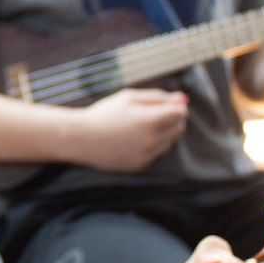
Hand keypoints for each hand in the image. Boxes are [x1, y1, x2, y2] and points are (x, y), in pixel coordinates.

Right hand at [71, 87, 187, 172]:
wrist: (81, 138)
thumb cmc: (104, 113)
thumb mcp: (129, 97)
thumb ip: (158, 97)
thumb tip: (182, 99)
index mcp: (150, 120)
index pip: (180, 113)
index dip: (176, 106)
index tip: (167, 104)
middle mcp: (151, 140)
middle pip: (178, 128)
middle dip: (173, 119)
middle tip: (155, 113)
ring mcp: (146, 155)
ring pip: (169, 142)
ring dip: (163, 132)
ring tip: (141, 125)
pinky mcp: (140, 165)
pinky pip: (156, 153)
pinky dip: (151, 145)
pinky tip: (134, 138)